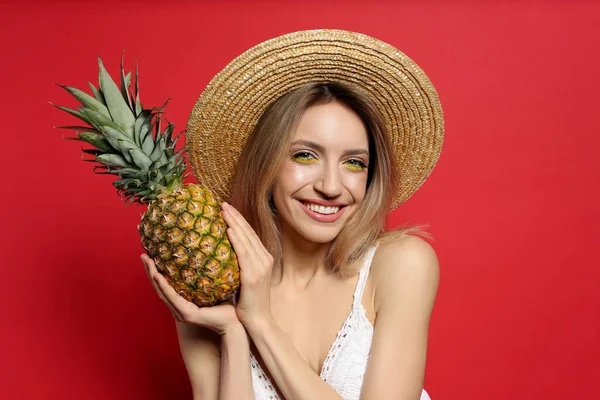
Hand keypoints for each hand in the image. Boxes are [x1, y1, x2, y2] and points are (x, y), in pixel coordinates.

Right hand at [141, 253, 241, 334]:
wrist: (235, 322)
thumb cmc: (227, 305)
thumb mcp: (214, 286)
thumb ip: (207, 273)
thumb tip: (208, 250)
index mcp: (183, 302)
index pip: (166, 284)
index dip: (156, 271)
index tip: (150, 254)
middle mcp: (179, 307)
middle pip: (159, 287)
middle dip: (149, 271)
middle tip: (143, 254)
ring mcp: (181, 312)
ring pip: (162, 291)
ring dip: (153, 276)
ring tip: (147, 261)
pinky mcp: (187, 315)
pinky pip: (173, 298)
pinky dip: (164, 286)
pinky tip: (158, 275)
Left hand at [221, 202, 273, 328]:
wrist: (258, 321)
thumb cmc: (249, 303)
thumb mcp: (246, 279)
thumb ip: (239, 265)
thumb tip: (224, 255)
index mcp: (264, 259)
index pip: (250, 235)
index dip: (239, 220)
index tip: (227, 209)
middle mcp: (265, 260)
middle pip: (249, 233)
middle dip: (235, 217)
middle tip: (222, 204)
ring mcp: (261, 267)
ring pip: (246, 239)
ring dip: (234, 223)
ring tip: (223, 210)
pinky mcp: (253, 275)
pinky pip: (244, 254)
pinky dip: (237, 240)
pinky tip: (228, 230)